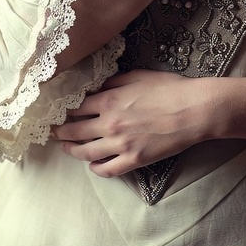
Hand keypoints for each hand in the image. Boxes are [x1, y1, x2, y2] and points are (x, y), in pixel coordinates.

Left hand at [54, 71, 214, 176]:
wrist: (193, 111)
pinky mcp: (134, 161)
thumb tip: (97, 87)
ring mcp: (121, 146)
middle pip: (75, 131)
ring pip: (86, 152)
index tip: (57, 111)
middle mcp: (110, 125)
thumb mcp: (138, 76)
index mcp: (110, 102)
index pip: (77, 108)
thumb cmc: (169, 88)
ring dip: (72, 151)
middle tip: (52, 132)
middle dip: (60, 131)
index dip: (65, 110)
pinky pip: (107, 169)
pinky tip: (92, 164)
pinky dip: (96, 169)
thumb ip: (113, 82)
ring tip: (65, 148)